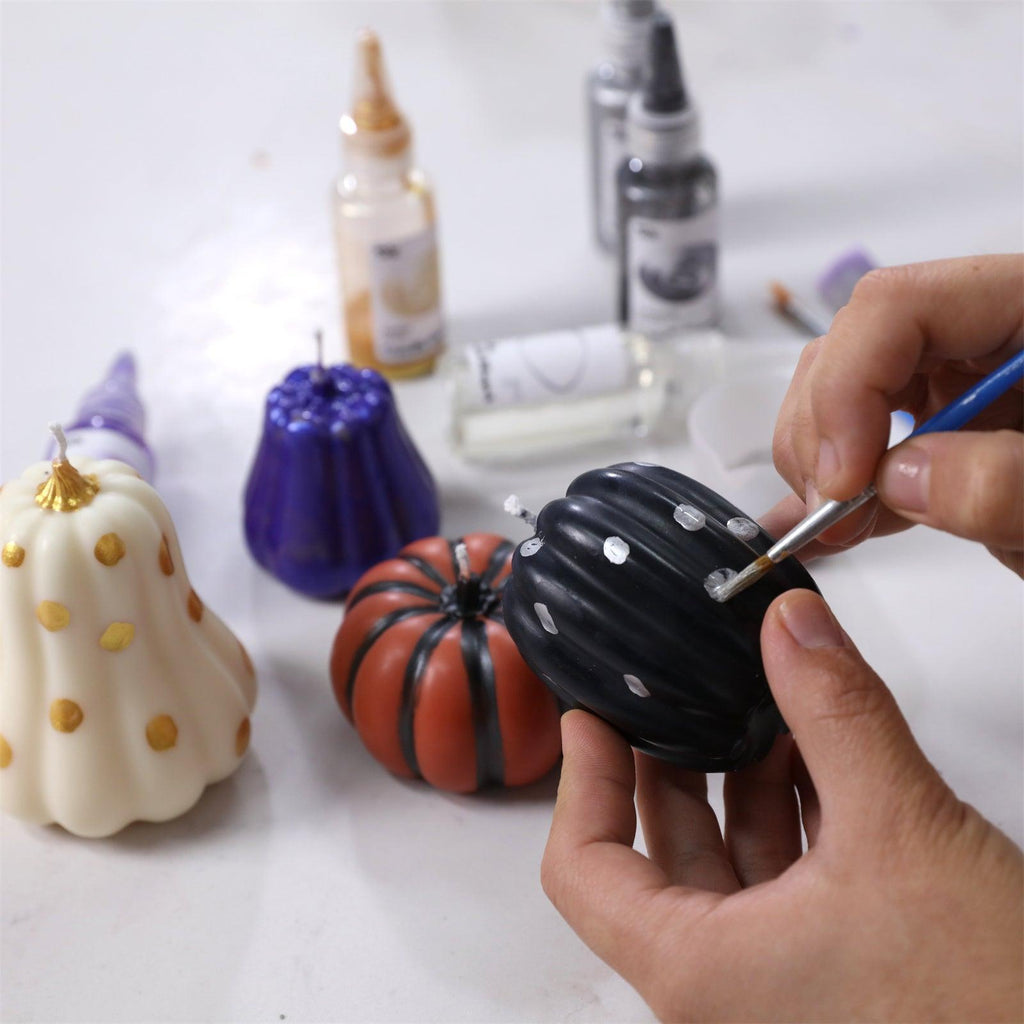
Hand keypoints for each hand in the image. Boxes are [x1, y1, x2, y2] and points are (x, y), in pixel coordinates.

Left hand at [541, 590, 1022, 1021]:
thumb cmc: (986, 1015)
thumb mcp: (901, 831)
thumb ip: (838, 714)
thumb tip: (792, 628)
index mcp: (699, 972)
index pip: (583, 868)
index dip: (583, 780)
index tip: (594, 716)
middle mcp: (725, 993)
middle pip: (658, 857)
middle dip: (671, 765)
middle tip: (675, 695)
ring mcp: (781, 993)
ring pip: (731, 871)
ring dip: (744, 785)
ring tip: (761, 711)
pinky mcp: (837, 984)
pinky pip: (789, 890)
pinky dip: (796, 822)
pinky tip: (823, 765)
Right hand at [769, 254, 1022, 573]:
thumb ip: (1004, 481)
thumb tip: (897, 477)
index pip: (894, 307)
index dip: (845, 388)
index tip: (841, 481)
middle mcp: (983, 336)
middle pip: (853, 350)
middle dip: (823, 434)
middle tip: (831, 512)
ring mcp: (961, 383)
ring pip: (845, 394)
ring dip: (822, 464)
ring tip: (836, 525)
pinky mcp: (949, 431)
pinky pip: (868, 442)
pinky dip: (835, 487)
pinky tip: (816, 524)